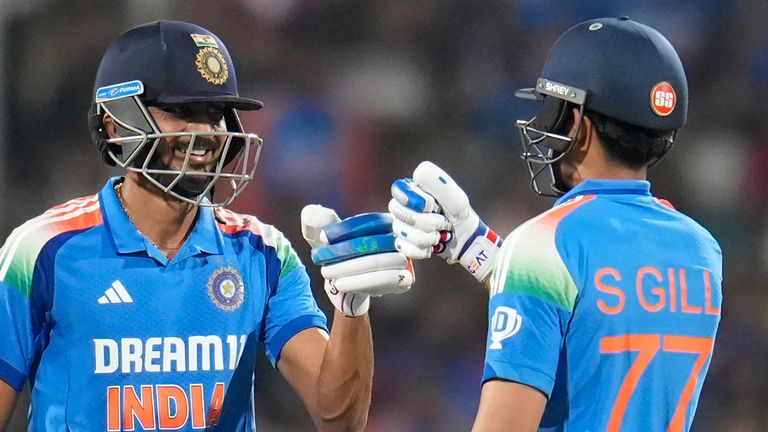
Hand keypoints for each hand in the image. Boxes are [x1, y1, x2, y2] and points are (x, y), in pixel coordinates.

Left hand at [301, 205, 413, 316]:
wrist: (350, 280)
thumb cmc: (338, 251)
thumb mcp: (324, 233)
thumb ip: (316, 219)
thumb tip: (320, 214)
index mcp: (387, 221)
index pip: (371, 221)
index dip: (346, 229)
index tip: (324, 237)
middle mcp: (401, 238)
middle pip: (373, 242)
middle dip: (343, 251)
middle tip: (318, 257)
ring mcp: (404, 260)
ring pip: (377, 262)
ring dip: (348, 268)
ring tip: (326, 272)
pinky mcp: (403, 281)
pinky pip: (385, 280)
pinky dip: (360, 282)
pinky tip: (339, 284)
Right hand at [389, 161, 501, 282]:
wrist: (465, 240)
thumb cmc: (460, 216)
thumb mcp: (455, 197)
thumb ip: (439, 183)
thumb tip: (418, 172)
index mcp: (411, 189)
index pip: (399, 191)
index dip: (417, 202)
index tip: (434, 206)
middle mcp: (402, 205)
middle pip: (402, 215)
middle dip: (429, 222)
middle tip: (443, 222)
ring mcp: (400, 225)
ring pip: (405, 233)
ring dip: (429, 237)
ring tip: (440, 235)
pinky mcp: (402, 243)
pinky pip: (406, 248)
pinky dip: (424, 249)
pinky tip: (432, 246)